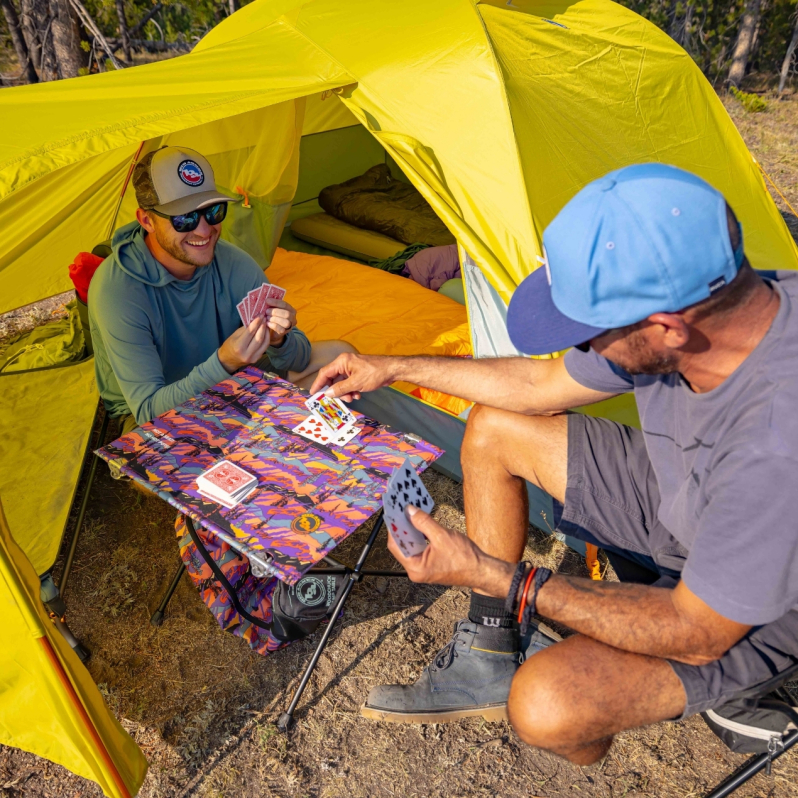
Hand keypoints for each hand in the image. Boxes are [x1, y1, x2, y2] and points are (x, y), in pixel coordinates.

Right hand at [218, 316, 269, 373]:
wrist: (228, 360)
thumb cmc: (229, 345)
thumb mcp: (235, 335)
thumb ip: (246, 329)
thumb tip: (255, 320)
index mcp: (239, 346)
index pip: (250, 332)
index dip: (256, 323)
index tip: (260, 315)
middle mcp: (247, 353)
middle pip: (259, 338)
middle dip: (263, 327)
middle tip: (265, 318)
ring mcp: (253, 358)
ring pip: (264, 343)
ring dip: (266, 332)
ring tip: (266, 324)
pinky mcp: (257, 359)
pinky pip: (264, 347)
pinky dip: (266, 339)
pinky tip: (266, 332)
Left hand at [262, 298, 296, 345]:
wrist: (274, 330)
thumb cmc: (274, 317)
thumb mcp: (274, 309)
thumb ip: (272, 305)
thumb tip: (265, 299)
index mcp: (291, 309)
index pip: (284, 304)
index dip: (275, 302)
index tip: (266, 300)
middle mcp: (293, 317)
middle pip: (286, 314)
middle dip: (275, 312)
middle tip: (266, 311)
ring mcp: (290, 325)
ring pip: (285, 322)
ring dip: (274, 319)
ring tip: (267, 317)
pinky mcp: (285, 332)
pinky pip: (280, 329)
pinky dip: (273, 325)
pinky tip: (267, 323)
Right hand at [309, 353, 396, 400]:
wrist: (392, 370)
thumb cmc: (375, 372)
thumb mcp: (356, 383)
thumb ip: (340, 389)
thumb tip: (327, 393)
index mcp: (342, 362)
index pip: (325, 373)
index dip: (318, 384)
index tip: (313, 393)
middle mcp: (345, 363)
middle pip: (333, 379)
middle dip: (336, 391)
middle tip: (340, 400)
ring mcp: (352, 368)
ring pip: (341, 383)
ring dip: (345, 392)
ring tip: (353, 398)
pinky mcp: (358, 373)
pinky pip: (349, 383)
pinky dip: (352, 390)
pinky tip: (358, 395)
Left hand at [387, 506, 514, 597]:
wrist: (482, 571)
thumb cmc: (464, 557)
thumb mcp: (442, 536)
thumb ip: (424, 522)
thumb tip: (410, 510)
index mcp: (415, 567)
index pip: (395, 545)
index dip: (394, 527)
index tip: (394, 512)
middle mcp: (416, 570)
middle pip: (402, 545)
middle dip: (402, 527)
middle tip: (402, 509)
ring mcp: (423, 568)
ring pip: (411, 546)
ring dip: (411, 530)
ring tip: (410, 513)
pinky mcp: (430, 564)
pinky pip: (420, 548)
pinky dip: (419, 536)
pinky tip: (421, 523)